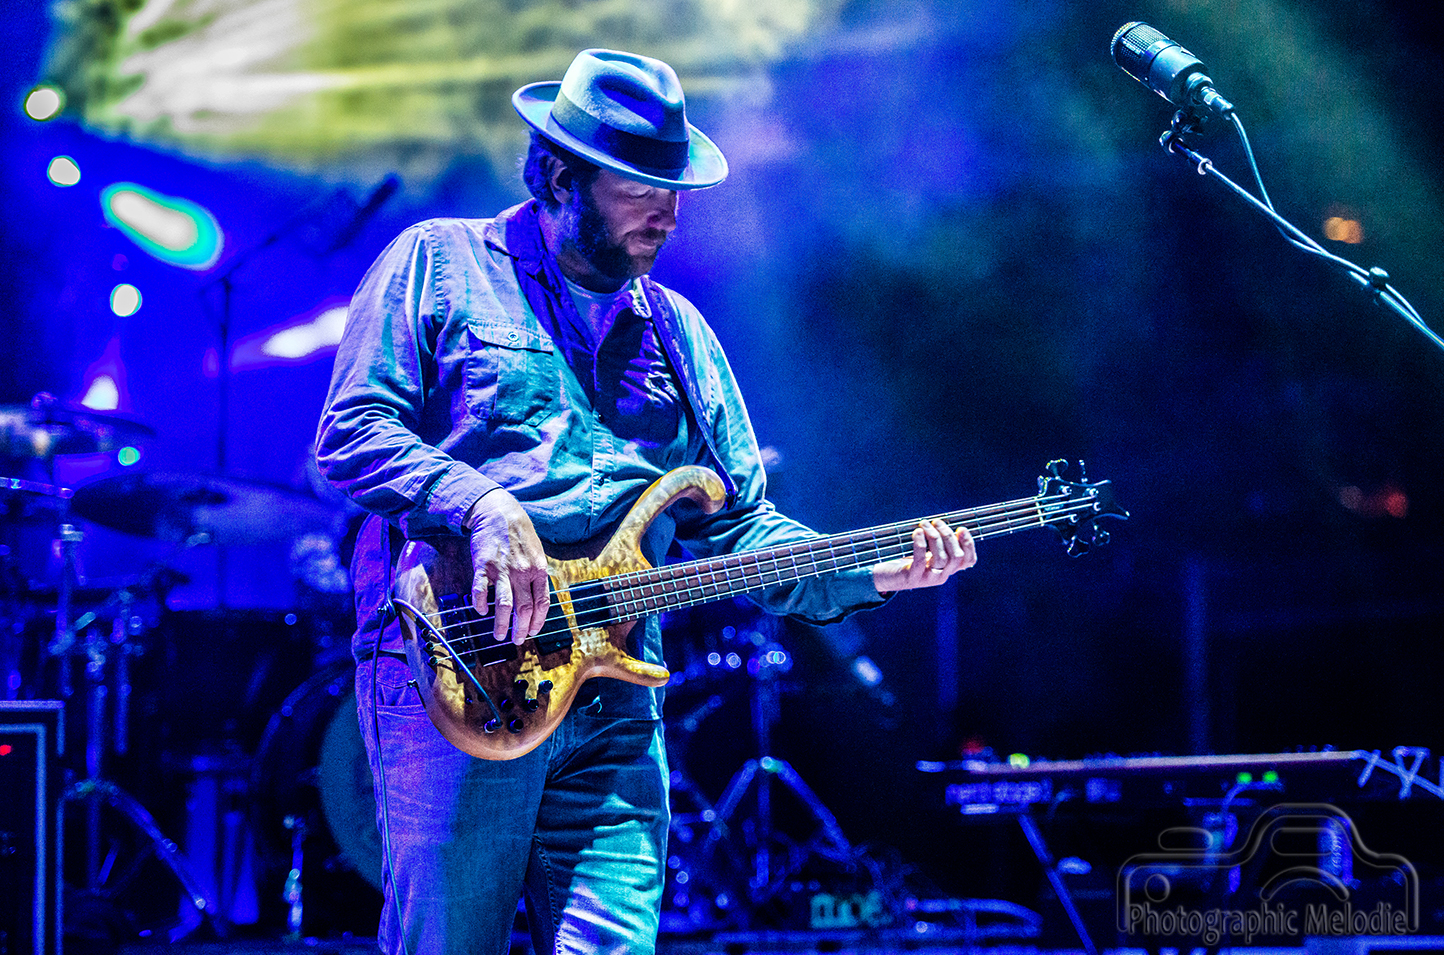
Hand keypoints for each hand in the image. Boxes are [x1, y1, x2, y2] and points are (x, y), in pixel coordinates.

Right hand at [463, 489, 549, 644]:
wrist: (500, 512)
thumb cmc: (520, 533)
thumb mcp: (537, 552)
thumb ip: (538, 575)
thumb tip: (538, 598)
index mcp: (539, 570)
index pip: (542, 603)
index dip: (538, 621)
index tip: (532, 632)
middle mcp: (523, 572)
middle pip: (524, 608)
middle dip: (521, 629)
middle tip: (516, 640)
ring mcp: (503, 570)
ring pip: (505, 605)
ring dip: (502, 624)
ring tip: (499, 636)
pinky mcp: (484, 566)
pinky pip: (481, 590)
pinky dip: (481, 604)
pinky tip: (481, 611)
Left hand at [870, 519, 976, 593]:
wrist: (886, 577)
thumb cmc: (907, 560)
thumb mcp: (926, 551)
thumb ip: (937, 542)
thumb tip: (943, 524)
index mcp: (947, 568)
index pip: (968, 560)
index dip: (969, 544)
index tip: (960, 528)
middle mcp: (942, 575)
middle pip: (957, 556)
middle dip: (948, 535)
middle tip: (936, 522)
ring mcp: (929, 579)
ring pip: (942, 558)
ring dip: (934, 536)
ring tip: (923, 524)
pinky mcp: (913, 578)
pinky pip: (920, 561)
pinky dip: (920, 544)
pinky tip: (917, 532)